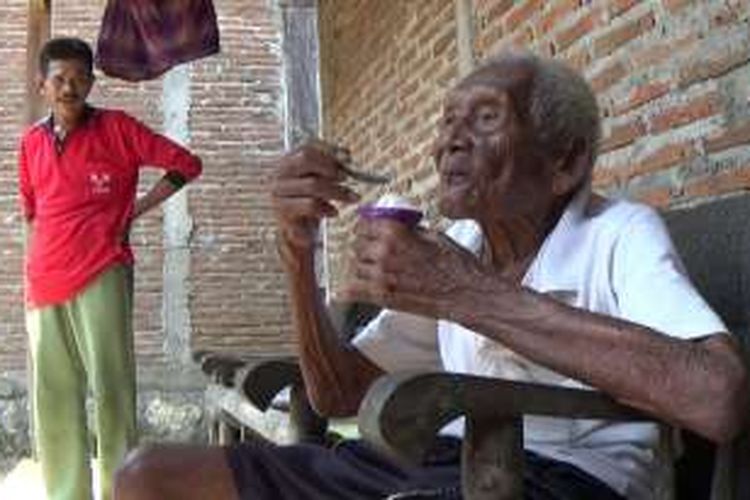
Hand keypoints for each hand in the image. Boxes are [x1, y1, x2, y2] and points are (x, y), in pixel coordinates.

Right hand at [271, 145, 359, 251]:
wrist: (296, 231)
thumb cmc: (309, 202)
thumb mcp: (319, 181)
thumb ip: (329, 166)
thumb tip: (346, 157)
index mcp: (287, 161)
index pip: (307, 147)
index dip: (329, 150)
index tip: (348, 158)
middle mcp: (279, 173)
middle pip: (306, 159)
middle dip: (331, 167)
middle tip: (347, 178)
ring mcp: (279, 192)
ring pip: (312, 184)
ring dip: (337, 191)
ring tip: (351, 198)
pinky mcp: (283, 211)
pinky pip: (310, 205)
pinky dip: (326, 208)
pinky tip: (334, 212)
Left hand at [342, 218, 483, 318]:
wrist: (466, 293)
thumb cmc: (456, 264)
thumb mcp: (434, 235)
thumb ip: (410, 230)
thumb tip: (399, 227)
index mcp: (395, 233)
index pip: (364, 225)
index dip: (365, 228)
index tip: (367, 231)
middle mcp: (384, 253)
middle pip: (356, 246)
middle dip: (362, 247)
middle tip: (369, 251)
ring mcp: (381, 277)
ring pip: (354, 267)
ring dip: (360, 267)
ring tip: (367, 269)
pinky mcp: (383, 297)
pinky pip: (353, 291)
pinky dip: (350, 289)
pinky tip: (350, 289)